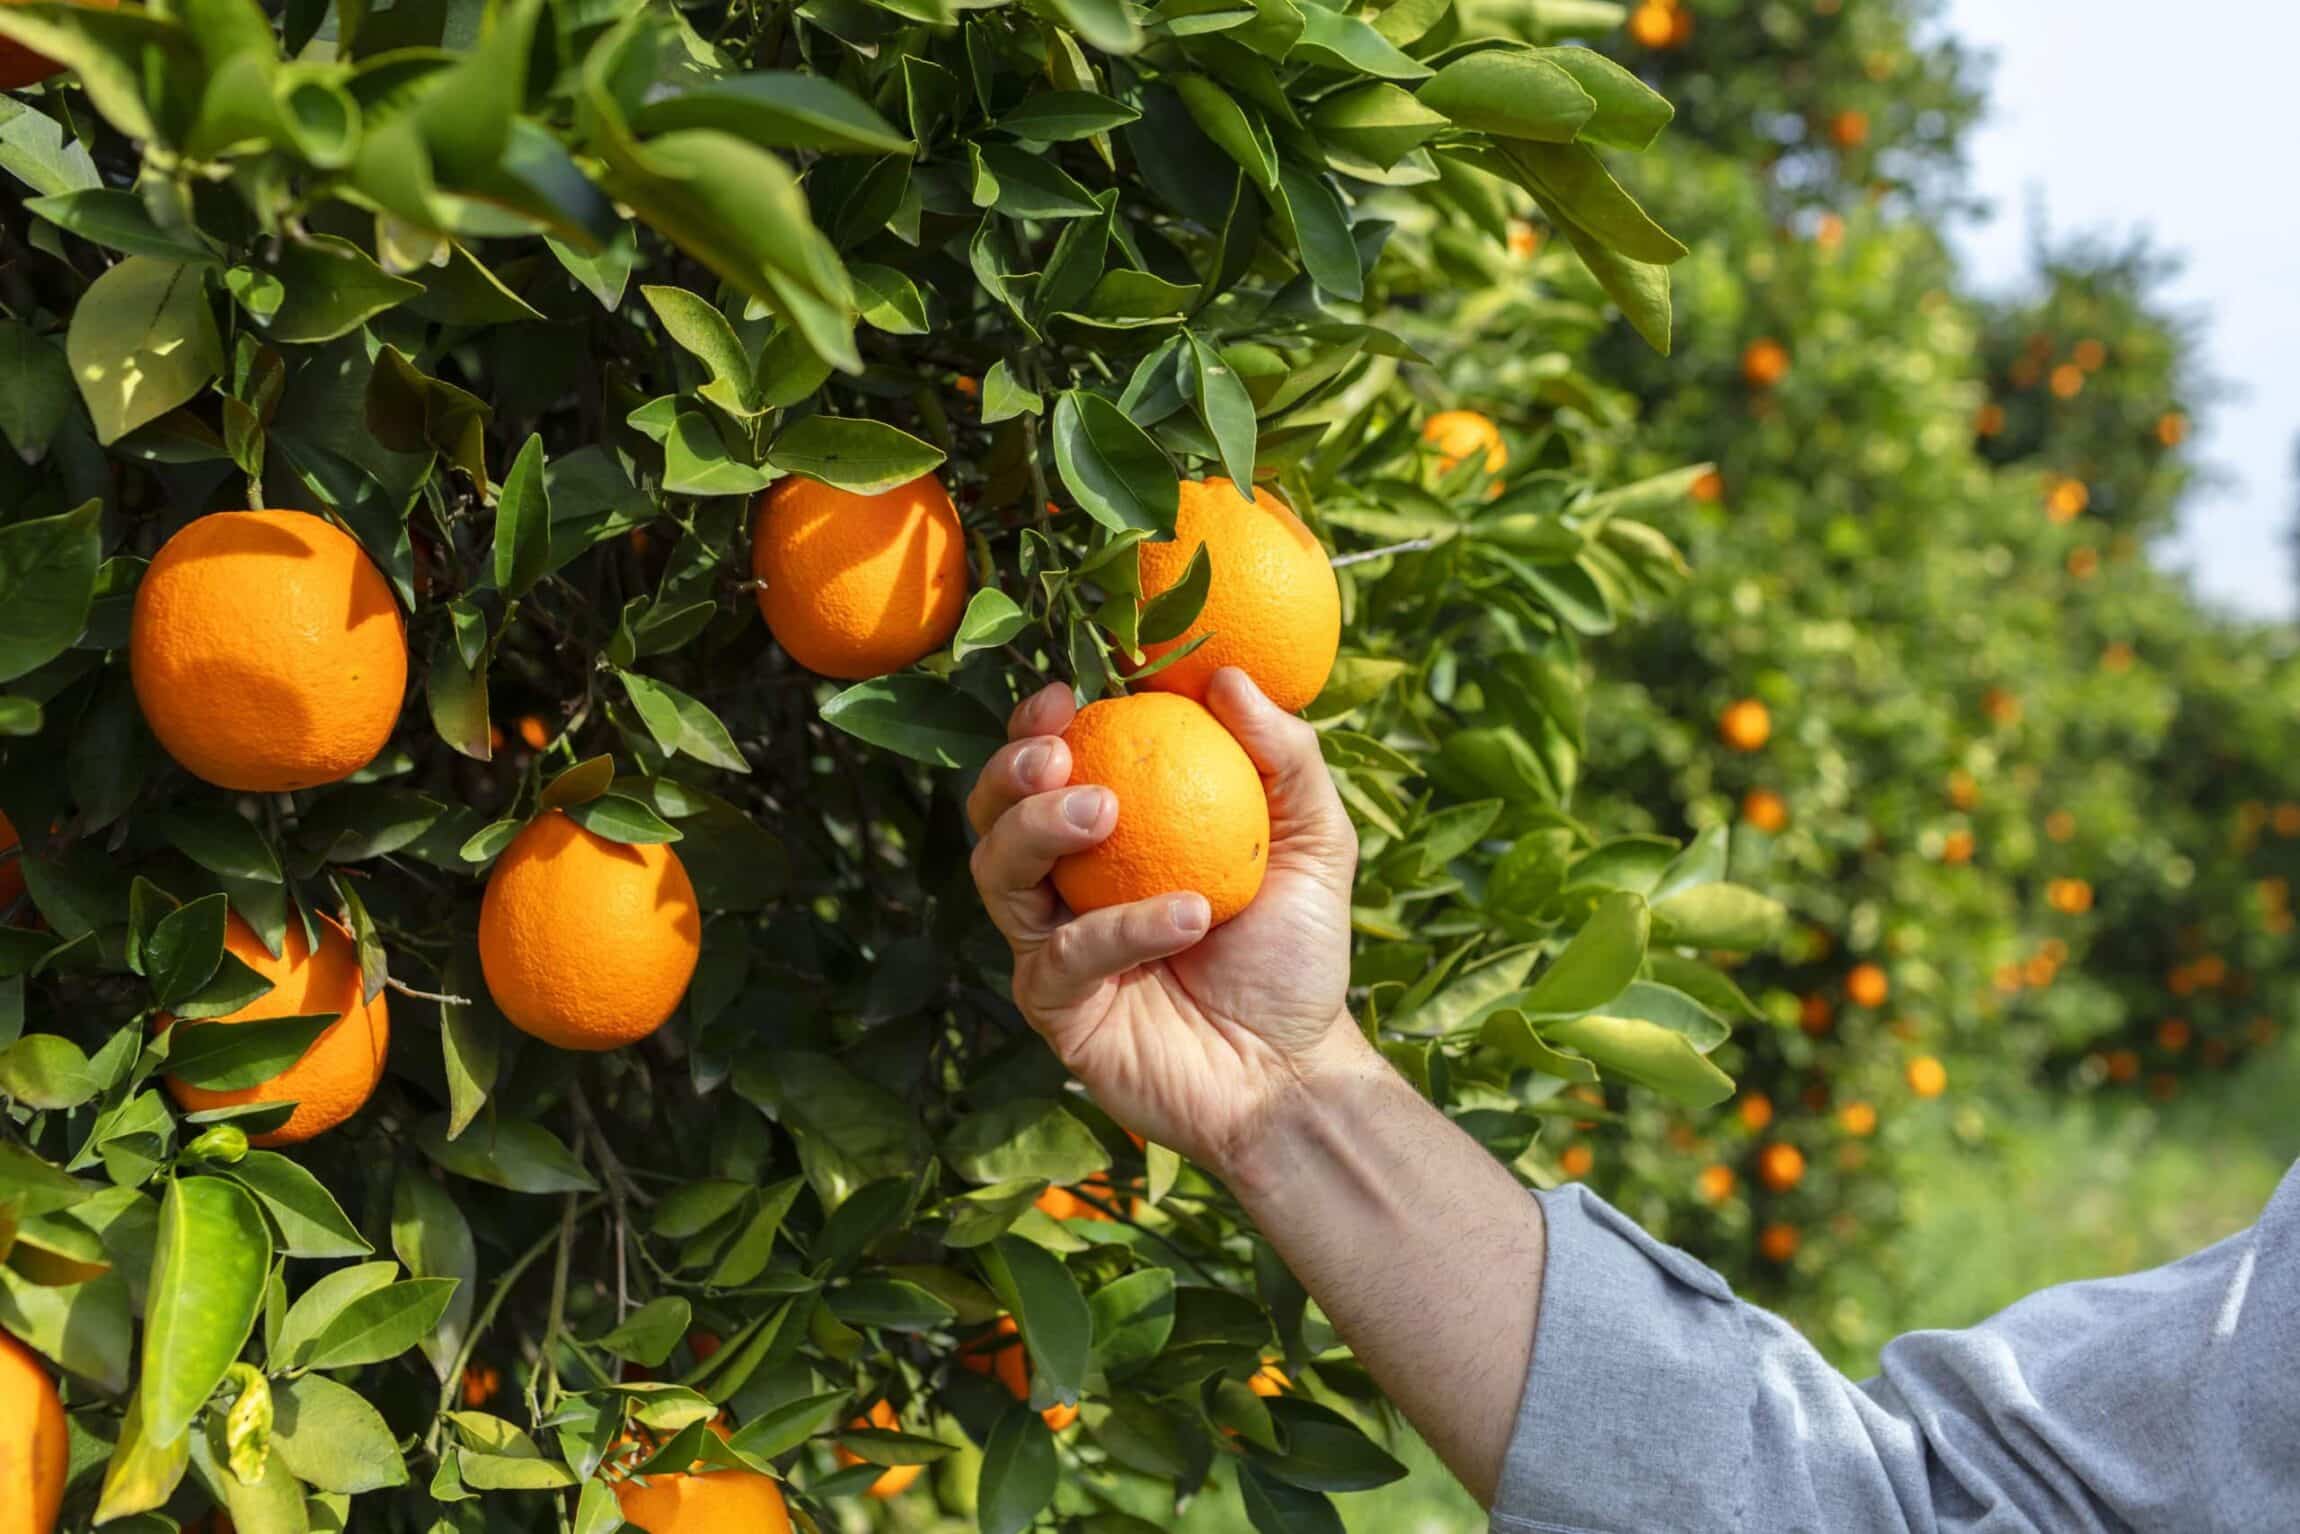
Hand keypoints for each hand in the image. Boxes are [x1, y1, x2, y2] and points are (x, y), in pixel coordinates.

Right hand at [966, 668, 1372, 1175]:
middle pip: (994, 815)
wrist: (1293, 1071)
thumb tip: (1228, 677)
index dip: (1037, 724)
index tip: (1069, 695)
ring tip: (1105, 810)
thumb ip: (1284, 755)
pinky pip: (1062, 957)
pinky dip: (1121, 929)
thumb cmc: (1296, 950)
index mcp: (1109, 837)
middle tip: (1060, 755)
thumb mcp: (1314, 839)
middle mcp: (1065, 887)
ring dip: (1040, 831)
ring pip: (998, 876)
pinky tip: (1187, 914)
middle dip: (1010, 772)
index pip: (1049, 767)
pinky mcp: (1056, 1010)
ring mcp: (1052, 948)